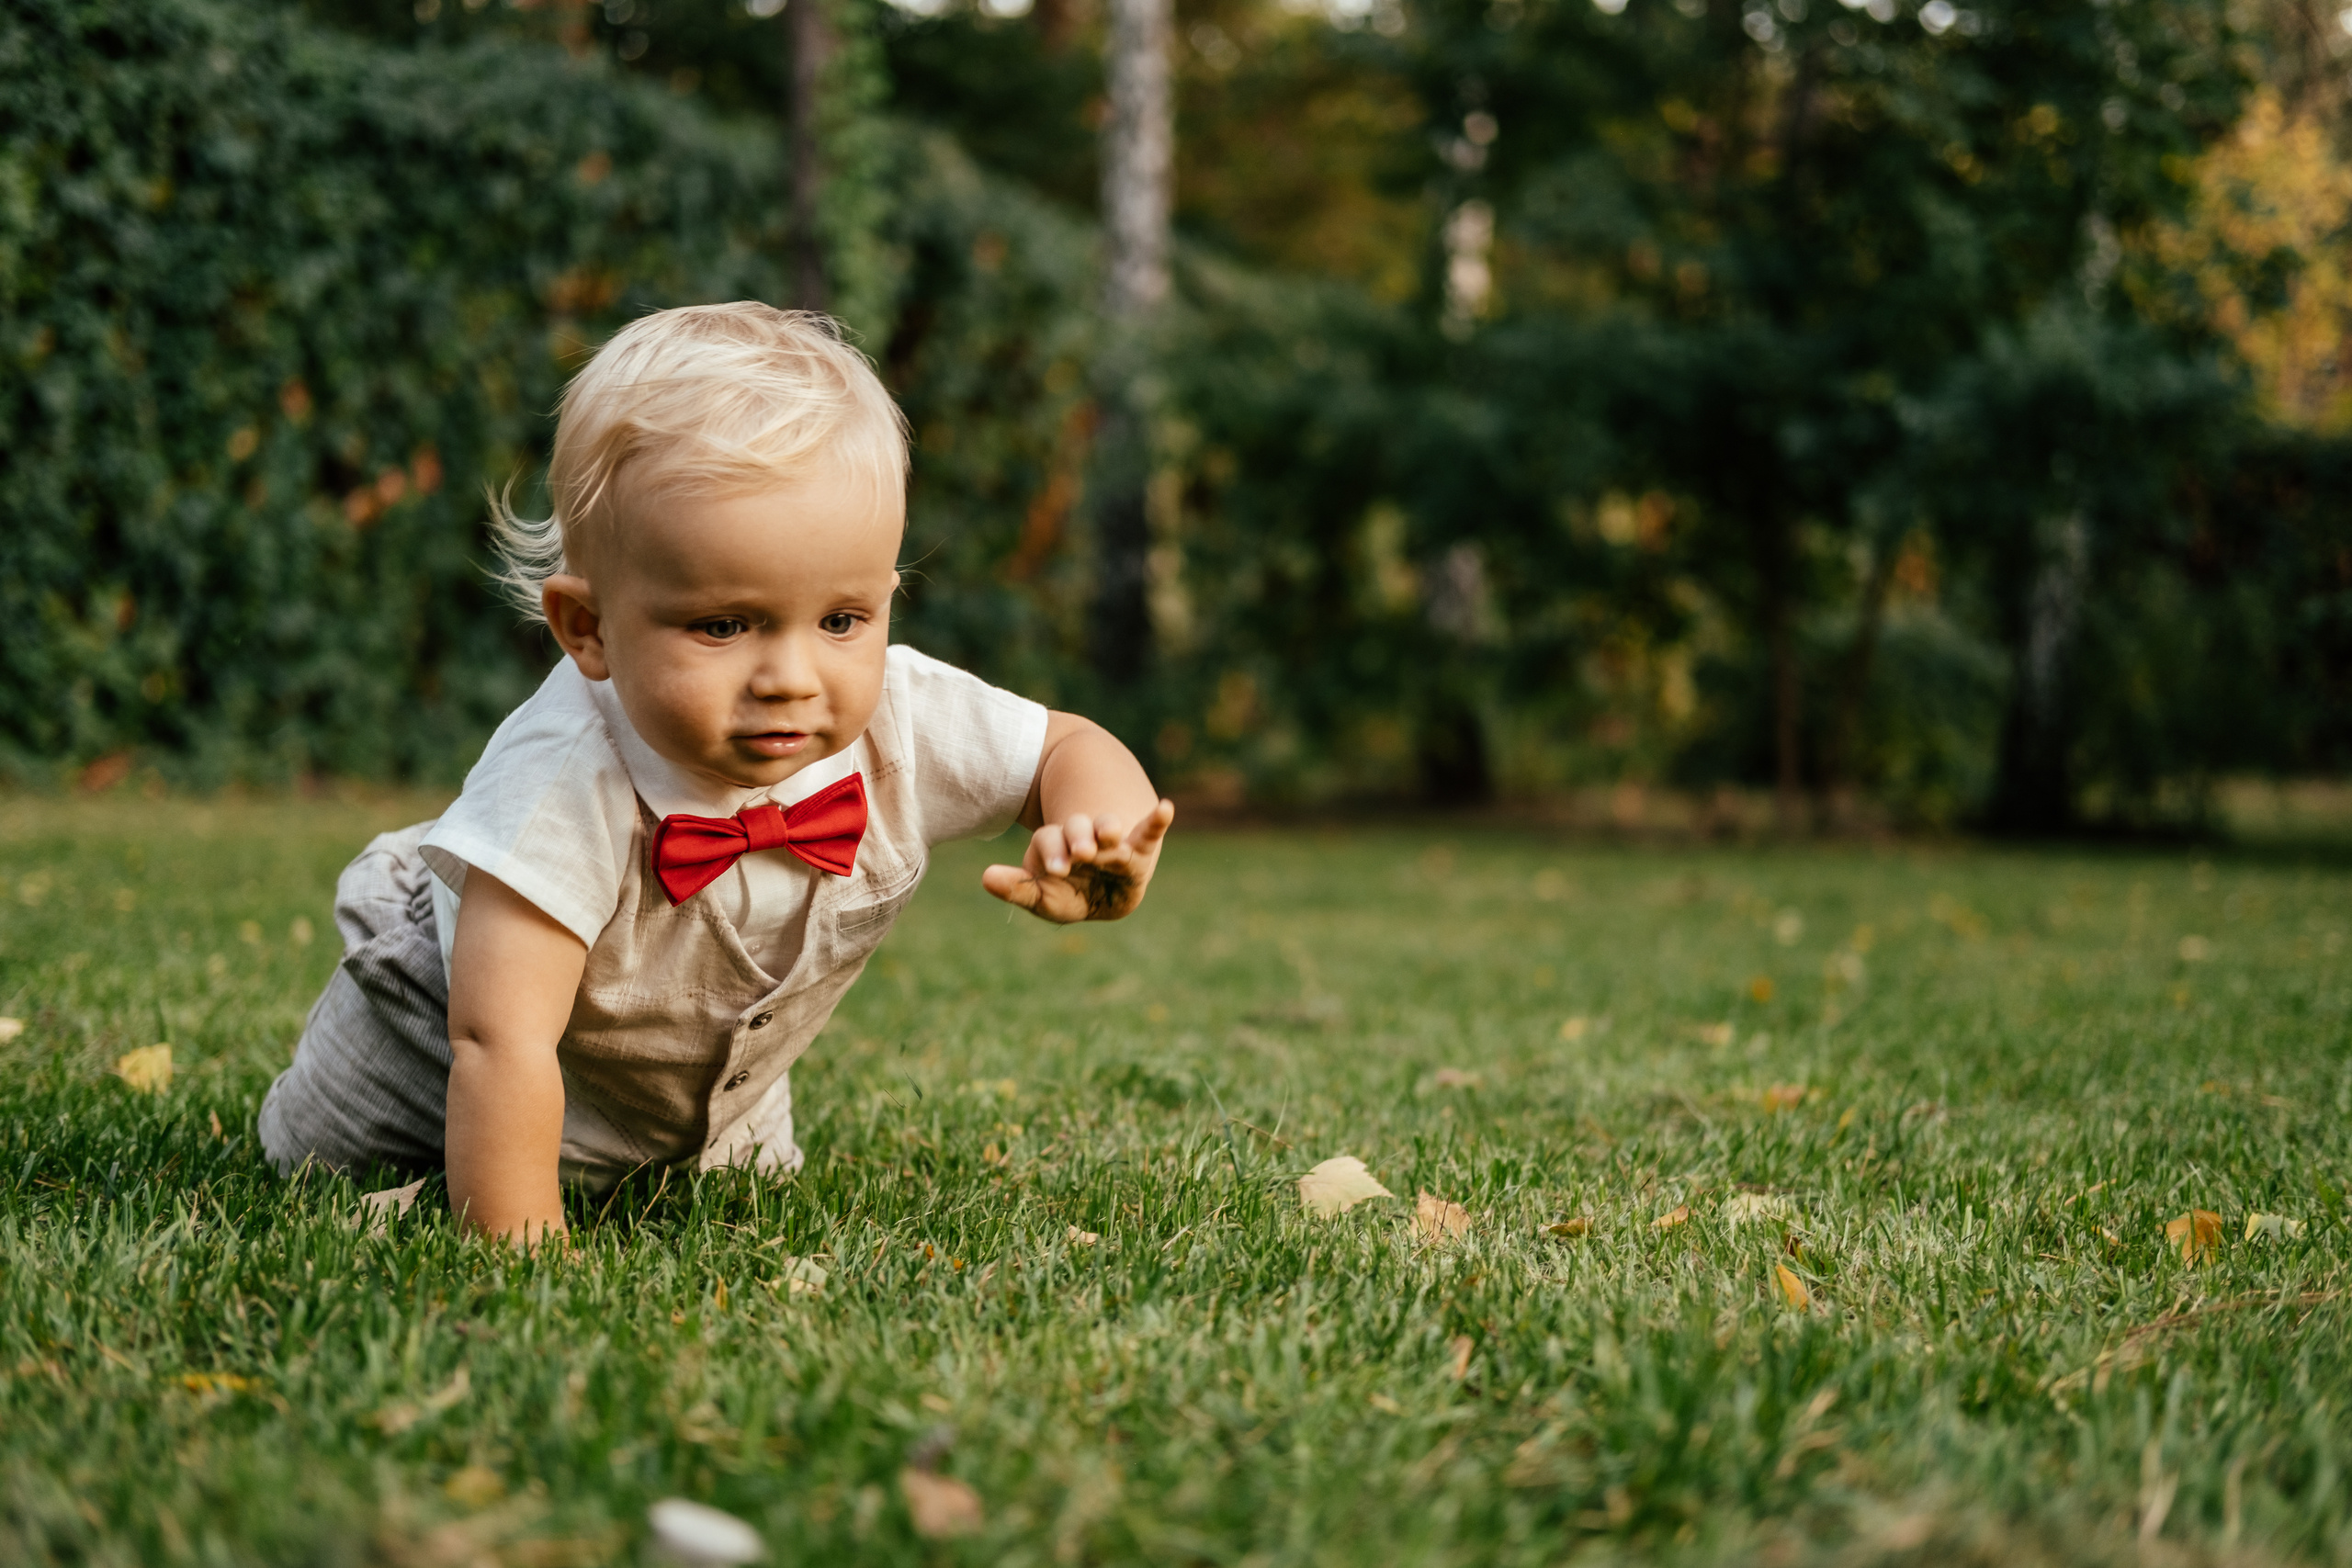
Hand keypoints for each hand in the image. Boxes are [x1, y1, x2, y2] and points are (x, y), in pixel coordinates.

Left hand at [982, 799, 1174, 923]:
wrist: (1107, 888)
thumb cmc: (1072, 893)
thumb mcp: (1044, 897)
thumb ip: (1018, 888)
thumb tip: (985, 877)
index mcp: (1057, 845)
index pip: (1048, 841)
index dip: (1050, 851)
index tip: (1053, 869)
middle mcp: (1084, 837)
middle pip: (1076, 829)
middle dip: (1075, 839)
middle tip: (1078, 853)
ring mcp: (1112, 842)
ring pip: (1107, 829)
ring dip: (1107, 829)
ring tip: (1110, 833)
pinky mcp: (1139, 850)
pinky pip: (1148, 833)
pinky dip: (1157, 821)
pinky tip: (1165, 808)